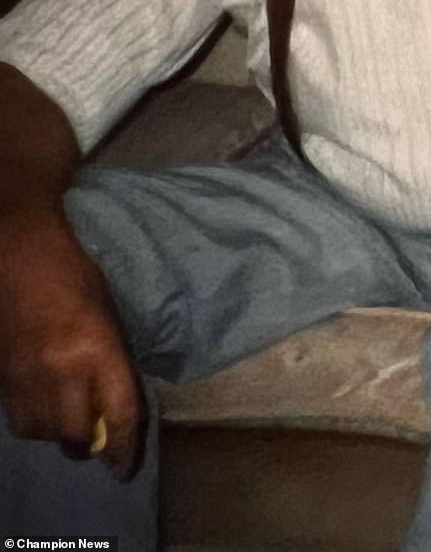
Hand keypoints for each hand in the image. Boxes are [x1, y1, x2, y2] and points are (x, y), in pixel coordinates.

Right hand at [0, 208, 141, 478]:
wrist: (20, 255)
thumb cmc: (75, 275)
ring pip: (45, 434)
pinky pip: (21, 421)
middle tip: (95, 428)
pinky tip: (42, 400)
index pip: (119, 415)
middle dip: (89, 440)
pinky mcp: (2, 380)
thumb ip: (112, 363)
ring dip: (59, 430)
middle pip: (78, 436)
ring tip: (66, 408)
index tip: (124, 468)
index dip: (124, 449)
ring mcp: (27, 378)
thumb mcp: (108, 315)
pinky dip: (35, 420)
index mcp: (98, 350)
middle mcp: (62, 371)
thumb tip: (112, 409)